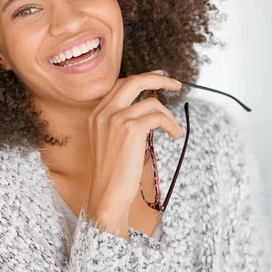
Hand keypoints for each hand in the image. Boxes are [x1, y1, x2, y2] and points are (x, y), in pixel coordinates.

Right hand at [86, 70, 183, 239]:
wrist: (107, 194)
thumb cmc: (113, 173)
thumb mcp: (109, 141)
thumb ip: (120, 121)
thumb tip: (147, 106)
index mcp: (96, 114)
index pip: (120, 85)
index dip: (142, 78)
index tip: (158, 77)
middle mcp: (103, 113)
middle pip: (134, 81)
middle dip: (158, 79)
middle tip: (175, 84)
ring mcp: (116, 119)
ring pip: (152, 102)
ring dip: (169, 116)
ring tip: (174, 131)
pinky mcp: (130, 129)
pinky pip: (158, 116)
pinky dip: (170, 124)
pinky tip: (174, 136)